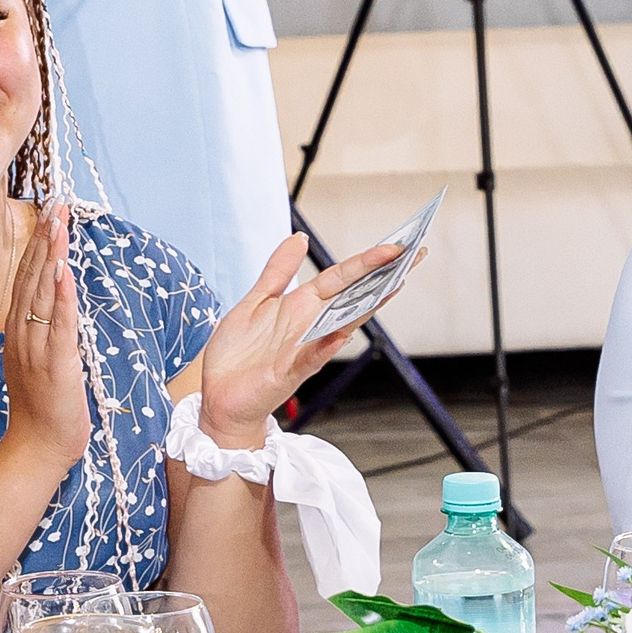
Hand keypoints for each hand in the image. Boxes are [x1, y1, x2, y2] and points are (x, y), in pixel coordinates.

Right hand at [1, 203, 91, 474]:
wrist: (36, 450)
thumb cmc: (43, 409)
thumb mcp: (41, 361)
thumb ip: (46, 331)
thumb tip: (57, 301)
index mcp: (19, 332)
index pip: (27, 279)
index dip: (37, 245)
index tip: (48, 214)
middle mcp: (22, 334)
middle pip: (32, 277)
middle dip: (44, 239)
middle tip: (54, 203)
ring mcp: (36, 348)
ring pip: (42, 293)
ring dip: (51, 256)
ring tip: (58, 223)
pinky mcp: (55, 364)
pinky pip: (58, 324)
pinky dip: (60, 296)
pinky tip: (63, 270)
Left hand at [195, 234, 409, 447]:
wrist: (219, 395)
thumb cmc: (238, 353)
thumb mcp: (256, 300)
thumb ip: (279, 270)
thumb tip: (299, 238)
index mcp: (302, 305)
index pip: (342, 277)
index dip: (367, 260)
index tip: (396, 245)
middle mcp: (310, 325)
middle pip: (353, 296)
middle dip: (382, 277)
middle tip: (412, 256)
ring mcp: (304, 348)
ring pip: (343, 324)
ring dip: (366, 306)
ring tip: (392, 284)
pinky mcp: (289, 371)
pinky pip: (312, 357)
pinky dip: (325, 346)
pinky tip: (340, 334)